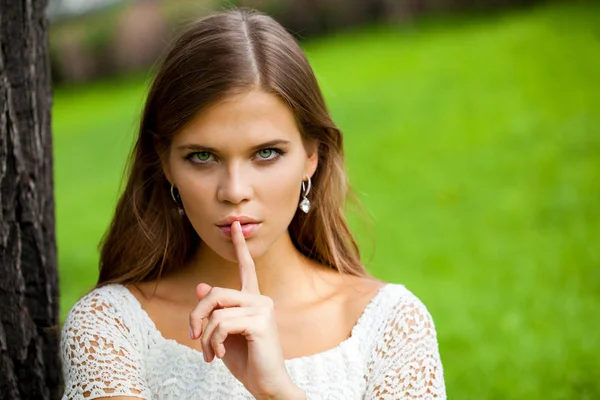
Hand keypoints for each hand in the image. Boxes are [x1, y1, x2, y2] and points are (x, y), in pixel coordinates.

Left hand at [189, 221, 303, 399]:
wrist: (266, 385)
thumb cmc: (246, 361)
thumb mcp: (222, 334)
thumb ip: (214, 311)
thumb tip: (201, 286)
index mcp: (253, 300)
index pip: (246, 268)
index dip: (240, 246)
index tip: (235, 226)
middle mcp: (260, 299)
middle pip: (215, 293)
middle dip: (196, 315)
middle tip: (193, 336)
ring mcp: (262, 308)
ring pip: (216, 310)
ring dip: (205, 336)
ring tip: (210, 353)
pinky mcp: (260, 321)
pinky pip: (222, 324)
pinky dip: (213, 342)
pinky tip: (219, 356)